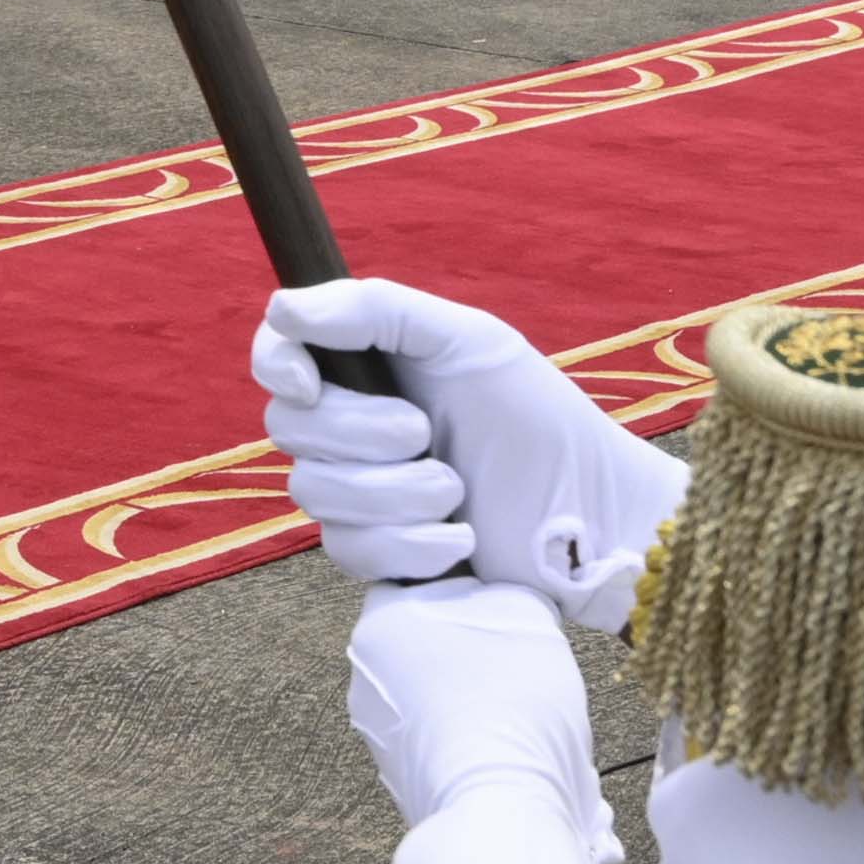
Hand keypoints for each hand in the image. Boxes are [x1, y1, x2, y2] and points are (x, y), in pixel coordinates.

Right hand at [257, 278, 687, 620]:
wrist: (588, 512)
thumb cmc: (536, 416)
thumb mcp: (466, 340)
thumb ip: (376, 310)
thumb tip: (282, 308)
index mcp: (368, 363)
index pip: (277, 354)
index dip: (275, 366)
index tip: (308, 384)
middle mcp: (351, 425)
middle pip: (289, 428)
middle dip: (361, 435)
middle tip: (425, 433)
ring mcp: (359, 494)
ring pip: (315, 494)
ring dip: (395, 494)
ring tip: (457, 491)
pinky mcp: (378, 554)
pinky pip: (350, 550)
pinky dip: (410, 544)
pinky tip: (460, 539)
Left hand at [344, 575, 609, 834]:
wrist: (501, 804)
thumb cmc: (512, 698)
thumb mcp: (527, 612)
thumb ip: (501, 591)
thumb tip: (496, 599)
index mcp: (379, 622)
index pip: (418, 583)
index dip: (465, 589)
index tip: (501, 606)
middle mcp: (362, 676)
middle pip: (423, 642)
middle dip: (465, 647)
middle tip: (515, 658)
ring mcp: (375, 732)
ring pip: (429, 693)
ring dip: (465, 694)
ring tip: (513, 710)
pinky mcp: (398, 777)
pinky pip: (434, 737)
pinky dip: (462, 735)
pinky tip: (499, 746)